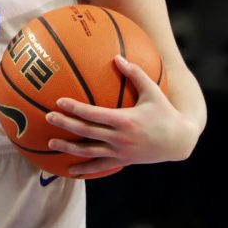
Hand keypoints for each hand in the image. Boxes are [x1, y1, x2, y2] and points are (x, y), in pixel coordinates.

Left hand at [45, 55, 199, 177]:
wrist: (179, 141)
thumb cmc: (165, 112)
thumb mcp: (153, 91)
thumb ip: (135, 73)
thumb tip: (116, 57)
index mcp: (125, 120)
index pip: (94, 114)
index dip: (76, 108)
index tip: (59, 102)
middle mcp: (120, 138)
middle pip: (87, 132)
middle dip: (66, 124)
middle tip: (48, 117)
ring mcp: (121, 152)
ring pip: (90, 152)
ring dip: (69, 148)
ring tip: (51, 143)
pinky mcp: (123, 161)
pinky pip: (101, 166)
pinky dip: (85, 169)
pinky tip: (71, 170)